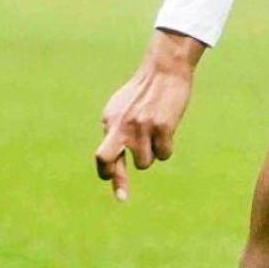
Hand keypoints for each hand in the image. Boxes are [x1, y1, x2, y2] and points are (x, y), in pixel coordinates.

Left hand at [95, 30, 204, 200]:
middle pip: (106, 159)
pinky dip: (166, 148)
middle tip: (122, 196)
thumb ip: (114, 132)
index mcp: (109, 121)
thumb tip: (111, 165)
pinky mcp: (161, 128)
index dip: (107, 175)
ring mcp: (141, 128)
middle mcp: (121, 125)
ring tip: (155, 134)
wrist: (163, 71)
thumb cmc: (142, 94)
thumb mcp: (120, 109)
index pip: (101, 155)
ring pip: (145, 163)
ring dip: (151, 155)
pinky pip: (164, 155)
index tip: (117, 195)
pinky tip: (167, 129)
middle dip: (115, 180)